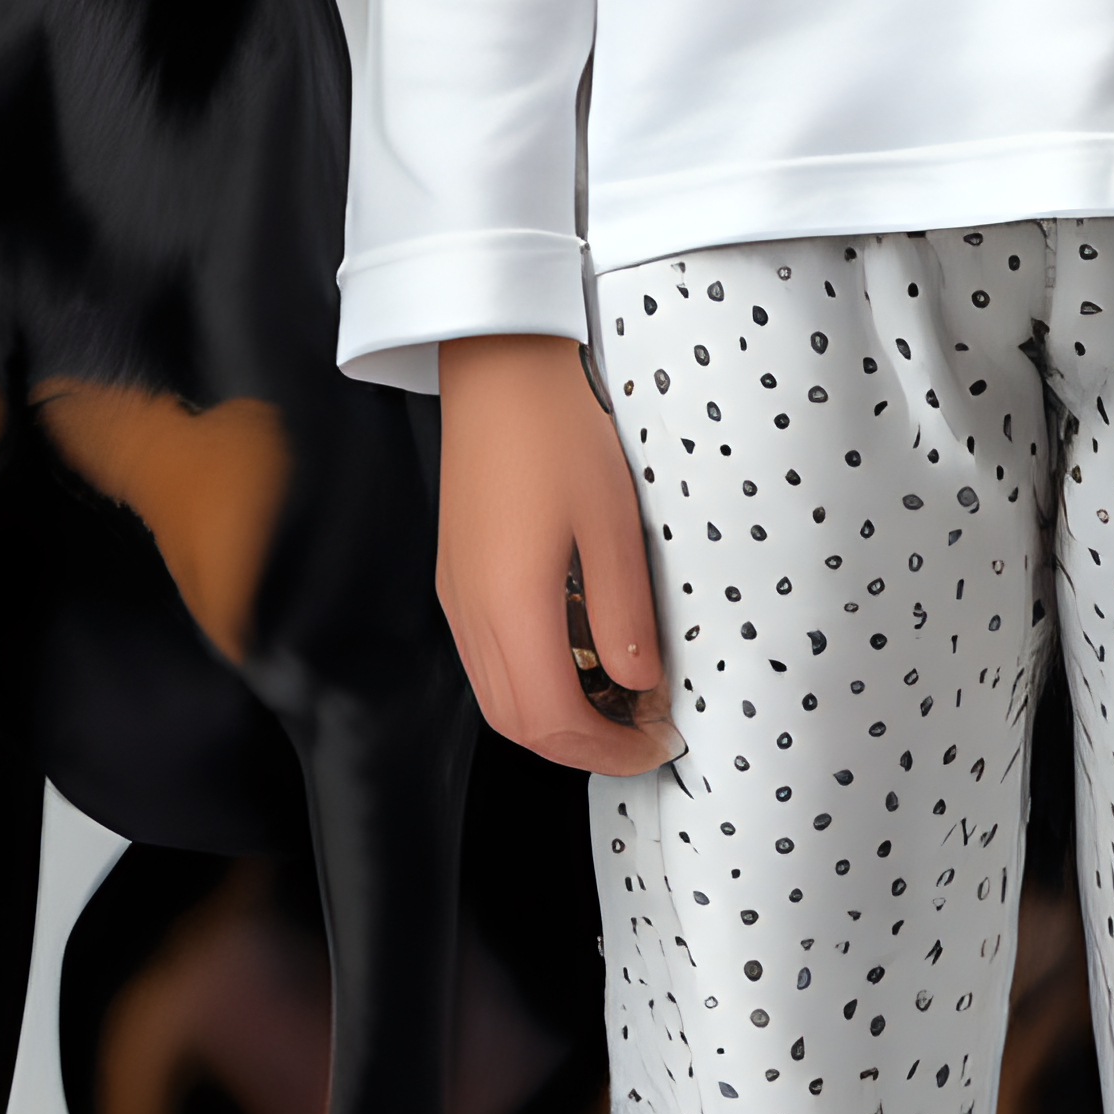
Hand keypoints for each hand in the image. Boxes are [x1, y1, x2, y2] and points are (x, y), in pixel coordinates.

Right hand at [437, 335, 678, 771]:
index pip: (552, 720)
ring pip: (498, 696)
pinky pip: (488, 657)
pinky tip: (578, 653)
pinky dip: (534, 679)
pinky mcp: (456, 574)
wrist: (496, 364)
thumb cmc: (557, 430)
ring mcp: (455, 594)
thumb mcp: (612, 524)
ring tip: (618, 701)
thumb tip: (641, 684)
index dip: (607, 750)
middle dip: (582, 747)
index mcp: (509, 605)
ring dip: (556, 717)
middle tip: (641, 736)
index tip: (657, 744)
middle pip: (517, 723)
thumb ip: (623, 614)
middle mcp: (469, 612)